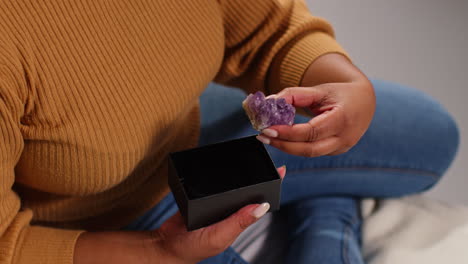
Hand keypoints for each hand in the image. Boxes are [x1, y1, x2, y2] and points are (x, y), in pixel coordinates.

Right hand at [74, 166, 285, 263]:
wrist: (166, 245)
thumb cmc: (194, 247)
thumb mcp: (219, 236)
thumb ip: (239, 222)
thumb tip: (262, 207)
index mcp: (238, 220)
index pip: (258, 201)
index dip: (269, 186)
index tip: (280, 169)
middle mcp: (228, 211)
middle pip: (246, 190)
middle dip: (256, 175)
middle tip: (264, 157)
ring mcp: (214, 204)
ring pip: (230, 186)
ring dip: (237, 174)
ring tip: (246, 158)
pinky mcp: (200, 198)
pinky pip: (211, 184)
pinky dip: (217, 176)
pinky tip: (220, 166)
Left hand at [258, 81, 374, 156]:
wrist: (364, 102)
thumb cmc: (340, 94)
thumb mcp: (319, 90)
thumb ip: (294, 95)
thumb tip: (269, 102)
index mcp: (343, 119)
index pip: (311, 132)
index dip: (288, 133)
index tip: (268, 129)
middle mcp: (345, 138)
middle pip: (309, 149)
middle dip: (283, 145)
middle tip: (263, 137)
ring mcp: (342, 148)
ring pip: (309, 153)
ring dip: (286, 147)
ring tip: (268, 138)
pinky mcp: (336, 152)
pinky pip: (313, 152)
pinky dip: (296, 146)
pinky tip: (283, 139)